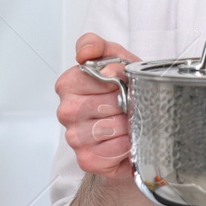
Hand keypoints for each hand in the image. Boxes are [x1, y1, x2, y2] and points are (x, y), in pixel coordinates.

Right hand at [54, 34, 139, 181]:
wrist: (139, 122)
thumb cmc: (125, 90)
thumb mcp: (116, 57)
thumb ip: (98, 46)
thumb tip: (84, 53)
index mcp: (68, 84)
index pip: (91, 77)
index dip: (116, 79)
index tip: (123, 82)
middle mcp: (66, 111)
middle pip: (102, 103)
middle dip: (124, 102)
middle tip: (130, 104)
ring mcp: (74, 137)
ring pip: (107, 127)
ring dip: (127, 124)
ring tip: (130, 121)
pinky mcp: (86, 159)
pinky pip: (111, 151)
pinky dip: (126, 145)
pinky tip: (126, 140)